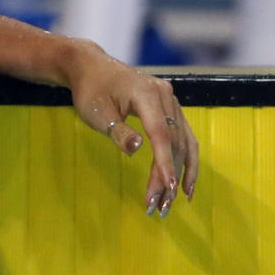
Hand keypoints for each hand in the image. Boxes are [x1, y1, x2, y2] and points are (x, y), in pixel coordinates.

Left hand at [67, 42, 198, 217]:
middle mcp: (165, 95)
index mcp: (147, 94)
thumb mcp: (97, 113)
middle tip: (160, 206)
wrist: (91, 67)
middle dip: (168, 176)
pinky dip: (184, 159)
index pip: (161, 134)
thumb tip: (138, 149)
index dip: (166, 163)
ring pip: (184, 141)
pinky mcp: (170, 107)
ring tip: (173, 201)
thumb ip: (118, 132)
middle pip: (174, 141)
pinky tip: (183, 182)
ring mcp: (171, 100)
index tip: (167, 188)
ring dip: (181, 172)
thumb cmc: (91, 90)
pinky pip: (182, 135)